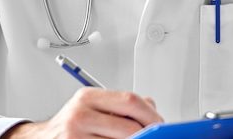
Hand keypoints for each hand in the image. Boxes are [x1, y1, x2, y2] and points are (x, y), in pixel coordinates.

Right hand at [3, 88, 163, 138]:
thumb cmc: (71, 124)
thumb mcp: (92, 106)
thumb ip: (120, 104)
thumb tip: (151, 107)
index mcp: (87, 97)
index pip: (130, 101)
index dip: (151, 115)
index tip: (160, 124)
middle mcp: (80, 115)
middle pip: (129, 128)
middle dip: (148, 135)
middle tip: (155, 137)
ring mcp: (76, 136)